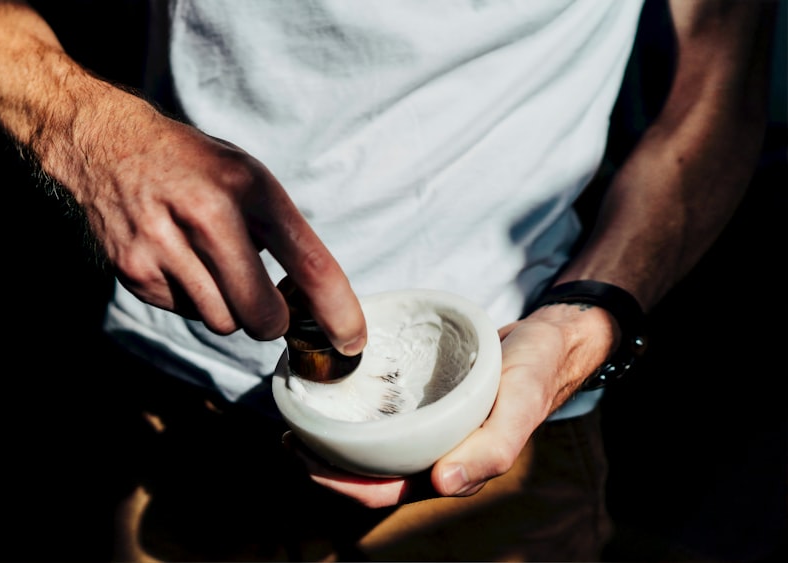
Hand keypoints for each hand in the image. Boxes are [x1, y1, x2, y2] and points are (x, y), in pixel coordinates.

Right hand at [49, 93, 366, 351]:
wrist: (106, 145)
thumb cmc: (192, 166)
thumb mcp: (246, 176)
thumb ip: (279, 230)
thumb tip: (310, 300)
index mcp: (249, 186)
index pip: (308, 263)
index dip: (338, 311)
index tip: (352, 340)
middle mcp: (207, 216)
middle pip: (261, 315)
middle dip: (271, 319)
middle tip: (266, 302)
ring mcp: (165, 246)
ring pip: (223, 323)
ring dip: (228, 309)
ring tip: (210, 266)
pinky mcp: (135, 271)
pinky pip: (186, 314)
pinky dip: (192, 300)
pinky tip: (179, 261)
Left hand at [286, 303, 614, 506]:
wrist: (547, 340)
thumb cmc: (535, 374)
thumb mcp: (519, 404)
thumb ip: (492, 448)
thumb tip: (442, 484)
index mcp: (447, 467)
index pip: (380, 492)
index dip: (337, 485)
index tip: (301, 455)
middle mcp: (429, 452)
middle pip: (362, 473)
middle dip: (319, 462)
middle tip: (287, 433)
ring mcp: (422, 428)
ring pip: (365, 446)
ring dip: (328, 438)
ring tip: (298, 414)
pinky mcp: (420, 401)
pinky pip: (377, 413)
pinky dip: (349, 408)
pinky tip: (328, 387)